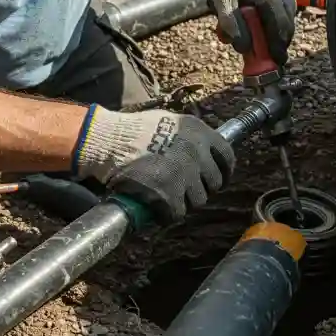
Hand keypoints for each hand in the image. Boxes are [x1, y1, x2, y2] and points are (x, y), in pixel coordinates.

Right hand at [74, 105, 234, 223]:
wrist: (108, 140)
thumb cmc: (133, 130)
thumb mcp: (169, 121)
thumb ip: (189, 136)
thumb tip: (203, 151)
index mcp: (199, 132)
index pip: (226, 156)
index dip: (225, 171)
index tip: (220, 178)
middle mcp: (196, 152)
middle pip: (214, 182)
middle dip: (201, 188)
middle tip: (185, 189)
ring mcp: (184, 174)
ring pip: (198, 200)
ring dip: (184, 201)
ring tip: (167, 196)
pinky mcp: (168, 194)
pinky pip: (177, 213)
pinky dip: (168, 214)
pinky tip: (158, 209)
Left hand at [200, 0, 296, 66]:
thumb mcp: (220, 0)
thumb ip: (229, 23)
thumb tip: (244, 48)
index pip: (278, 23)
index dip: (277, 45)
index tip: (276, 61)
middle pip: (287, 25)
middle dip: (279, 44)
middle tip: (271, 59)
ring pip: (288, 22)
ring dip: (277, 35)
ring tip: (262, 43)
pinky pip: (286, 16)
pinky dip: (277, 26)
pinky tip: (263, 29)